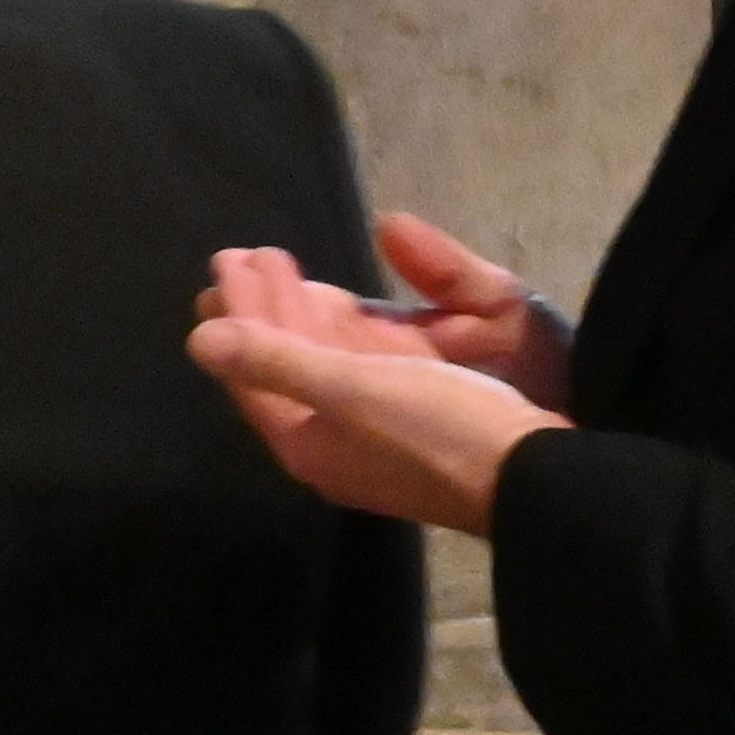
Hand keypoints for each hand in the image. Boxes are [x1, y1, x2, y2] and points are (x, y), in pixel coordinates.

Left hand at [189, 242, 566, 534]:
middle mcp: (329, 444)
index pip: (250, 371)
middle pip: (280, 366)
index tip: (224, 261)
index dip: (235, 315)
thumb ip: (275, 361)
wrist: (536, 480)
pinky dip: (338, 332)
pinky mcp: (410, 426)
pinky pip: (353, 370)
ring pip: (317, 365)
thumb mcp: (352, 387)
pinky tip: (340, 307)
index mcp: (306, 440)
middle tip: (242, 254)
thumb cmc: (441, 428)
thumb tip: (199, 340)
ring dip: (296, 314)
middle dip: (260, 309)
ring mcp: (370, 437)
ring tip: (279, 264)